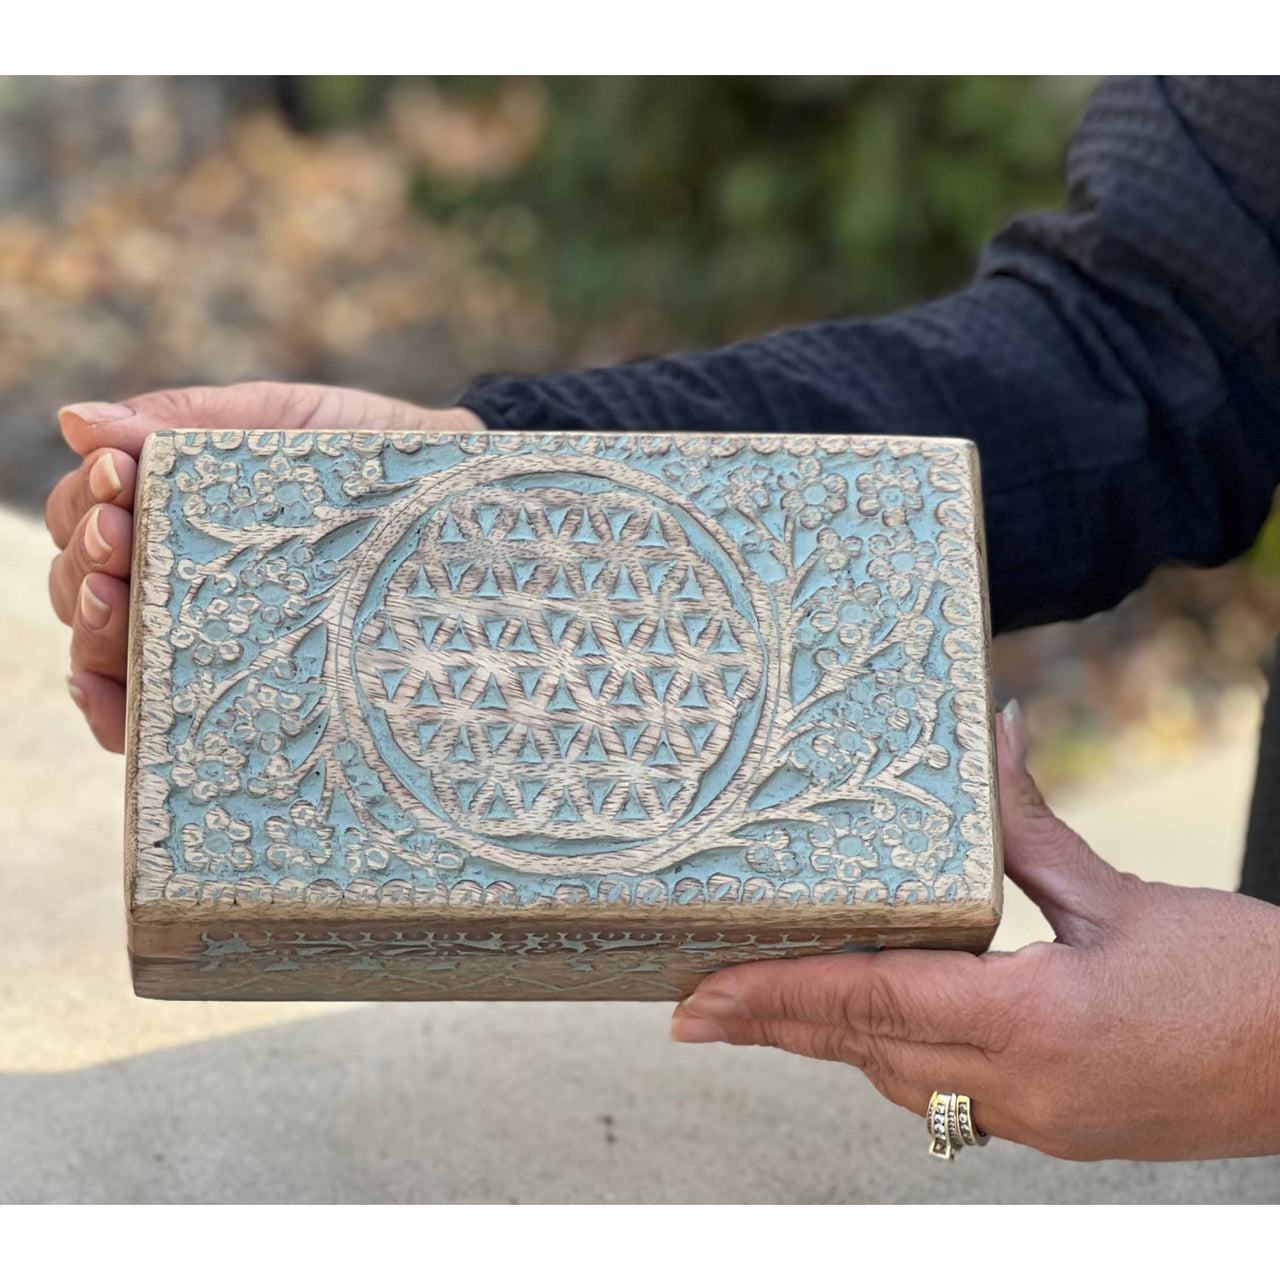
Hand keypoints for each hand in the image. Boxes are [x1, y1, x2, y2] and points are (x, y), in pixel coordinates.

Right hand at [45, 381, 482, 751]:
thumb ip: (186, 423)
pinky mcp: (241, 687)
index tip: (116, 481)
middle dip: (86, 565)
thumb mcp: (276, 422)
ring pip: (105, 647)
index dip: (84, 502)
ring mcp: (202, 635)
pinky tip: (110, 698)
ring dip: (92, 630)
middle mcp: (170, 578)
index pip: (86, 515)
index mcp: (167, 510)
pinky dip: (117, 708)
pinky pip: (154, 711)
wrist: (451, 500)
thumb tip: (77, 422)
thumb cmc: (361, 454)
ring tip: (117, 607)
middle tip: (120, 542)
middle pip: (81, 585)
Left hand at [671, 702, 1279, 1160]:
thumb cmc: (1246, 980)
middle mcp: (1026, 1087)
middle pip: (866, 1052)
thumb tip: (996, 735)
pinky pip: (947, 1098)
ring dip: (831, 1043)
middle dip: (776, 1028)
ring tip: (766, 1007)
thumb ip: (1033, 825)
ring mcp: (1041, 1121)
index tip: (700, 1000)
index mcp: (1038, 1022)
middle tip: (694, 1010)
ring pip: (900, 1082)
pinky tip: (872, 1026)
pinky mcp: (1058, 1129)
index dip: (776, 999)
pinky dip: (895, 1060)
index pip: (872, 1004)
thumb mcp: (1122, 896)